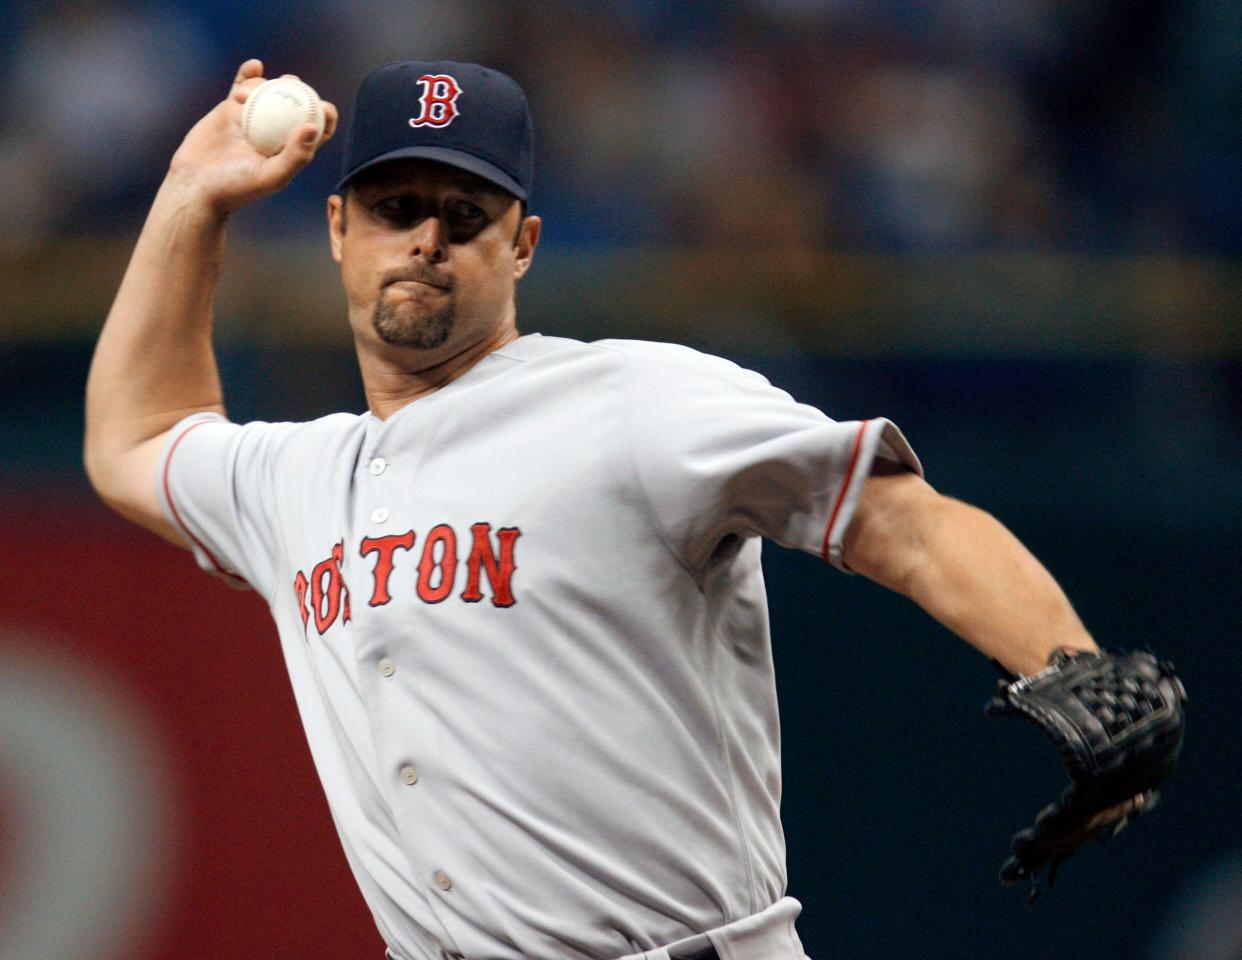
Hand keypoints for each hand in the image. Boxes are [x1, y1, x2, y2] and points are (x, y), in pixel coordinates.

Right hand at [167, 59, 338, 216]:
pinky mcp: (231, 109)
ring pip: (268, 91)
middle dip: (299, 89)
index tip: (323, 106)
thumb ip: (295, 155)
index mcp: (291, 149)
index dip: (325, 114)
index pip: (317, 128)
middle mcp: (276, 131)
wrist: (196, 184)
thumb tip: (313, 126)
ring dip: (264, 84)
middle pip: (294, 103)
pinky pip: (243, 86)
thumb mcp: (271, 176)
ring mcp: (254, 118)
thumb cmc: (236, 188)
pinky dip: (249, 74)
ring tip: (245, 96)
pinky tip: (254, 66)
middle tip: (291, 83)